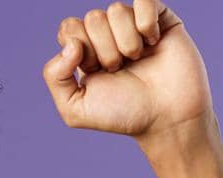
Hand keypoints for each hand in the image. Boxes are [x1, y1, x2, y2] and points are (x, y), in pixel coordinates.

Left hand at [42, 1, 212, 141]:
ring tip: (138, 60)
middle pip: (92, 18)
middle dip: (106, 50)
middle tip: (121, 70)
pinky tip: (154, 43)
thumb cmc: (126, 116)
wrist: (168, 120)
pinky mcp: (162, 20)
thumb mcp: (75, 109)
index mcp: (87, 50)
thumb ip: (54, 77)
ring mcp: (135, 26)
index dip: (81, 49)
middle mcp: (110, 34)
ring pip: (116, 9)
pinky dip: (146, 23)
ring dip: (126, 42)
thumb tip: (71, 44)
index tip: (98, 72)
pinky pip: (144, 0)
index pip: (70, 28)